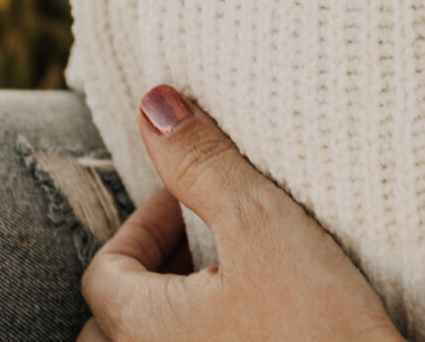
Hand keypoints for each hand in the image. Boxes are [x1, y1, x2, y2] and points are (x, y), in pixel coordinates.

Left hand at [78, 86, 424, 341]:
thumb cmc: (318, 324)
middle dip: (151, 270)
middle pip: (112, 318)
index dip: (146, 221)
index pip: (106, 271)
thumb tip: (155, 104)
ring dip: (172, 307)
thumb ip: (202, 165)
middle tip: (205, 237)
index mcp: (144, 330)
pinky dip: (201, 330)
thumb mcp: (261, 226)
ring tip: (227, 276)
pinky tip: (253, 312)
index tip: (196, 199)